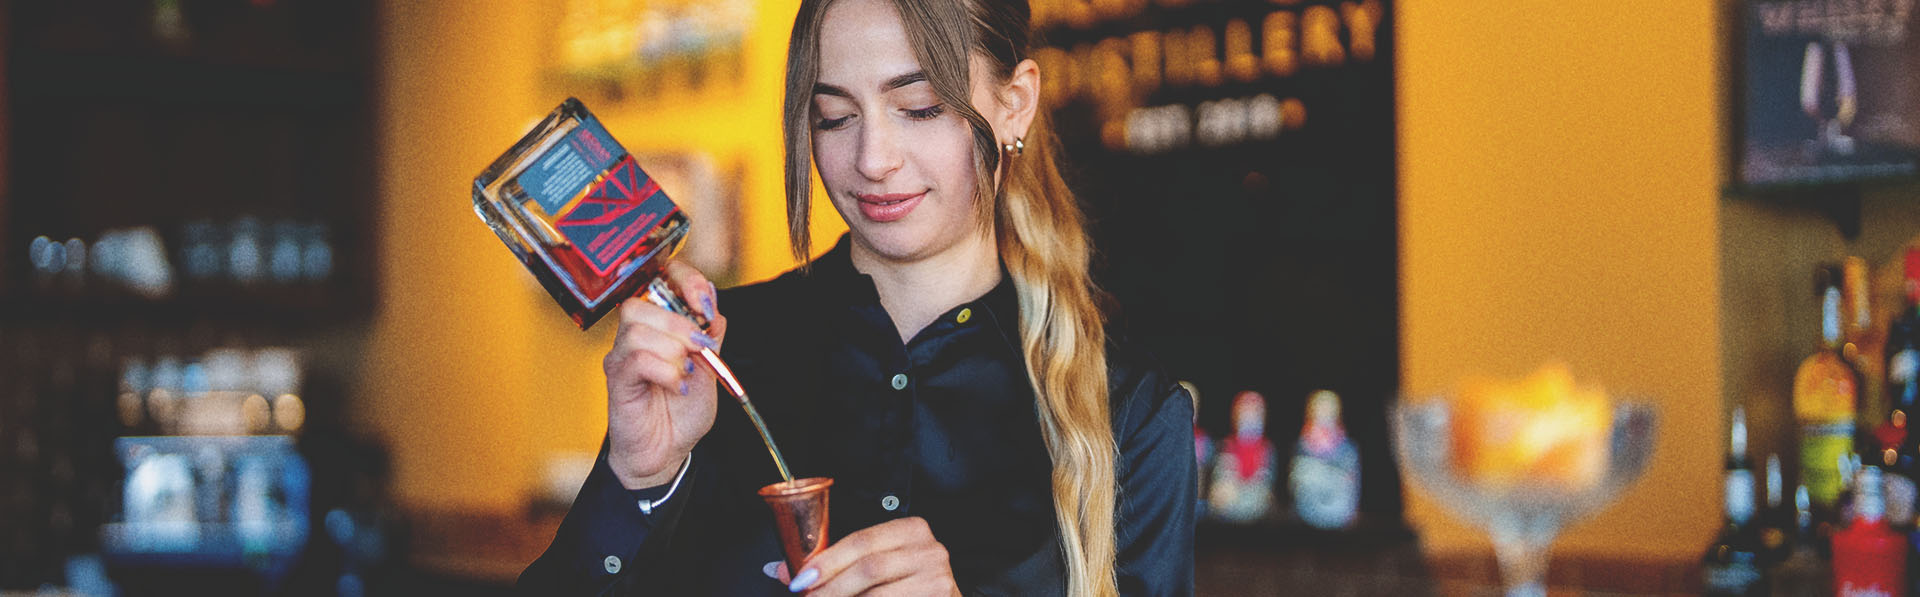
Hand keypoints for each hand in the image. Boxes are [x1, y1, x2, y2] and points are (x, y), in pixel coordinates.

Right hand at [603, 260, 727, 488]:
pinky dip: (665, 371)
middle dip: (680, 323)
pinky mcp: (618, 380)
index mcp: (659, 324)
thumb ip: (710, 331)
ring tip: (687, 371)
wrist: (668, 451)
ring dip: (672, 349)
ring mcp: (623, 356)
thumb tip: (710, 297)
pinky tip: (678, 385)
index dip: (682, 279)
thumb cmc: (683, 409)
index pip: (659, 278)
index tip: (703, 302)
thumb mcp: (711, 366)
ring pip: (637, 329)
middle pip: (642, 303)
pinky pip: (636, 360)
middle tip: (700, 348)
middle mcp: (636, 334)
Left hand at [775, 517, 960, 595]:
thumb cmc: (907, 582)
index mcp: (911, 529)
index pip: (861, 540)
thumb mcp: (876, 562)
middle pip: (869, 568)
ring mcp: (937, 578)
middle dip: (831, 587)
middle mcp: (929, 550)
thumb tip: (781, 570)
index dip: (826, 561)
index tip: (800, 579)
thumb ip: (834, 563)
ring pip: (877, 595)